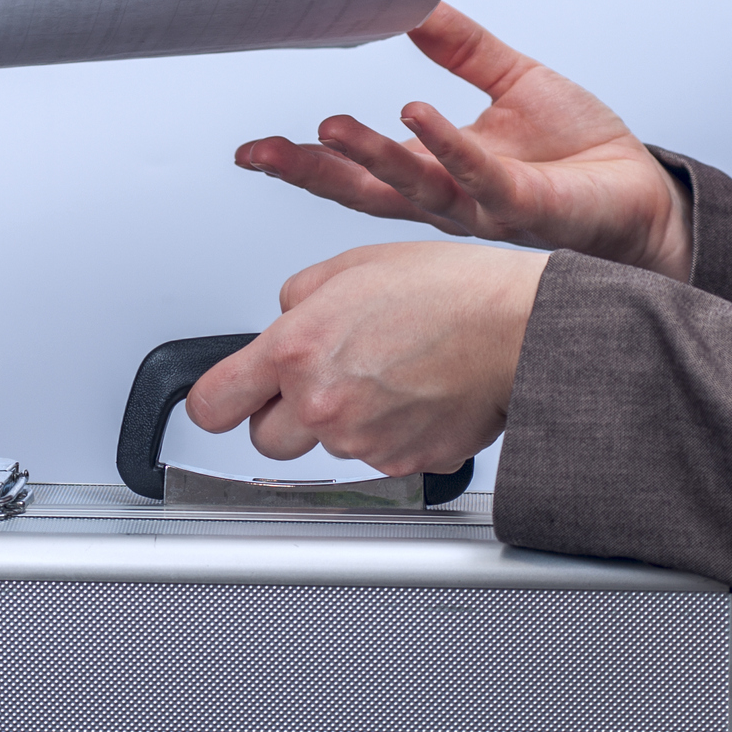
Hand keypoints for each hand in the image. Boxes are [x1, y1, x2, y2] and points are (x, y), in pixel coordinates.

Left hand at [185, 241, 547, 476]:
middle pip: (266, 440)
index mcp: (296, 350)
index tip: (222, 400)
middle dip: (284, 414)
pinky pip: (378, 458)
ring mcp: (363, 442)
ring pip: (327, 448)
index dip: (214, 402)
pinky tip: (416, 393)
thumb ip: (298, 300)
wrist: (519, 328)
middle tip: (323, 378)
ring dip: (343, 420)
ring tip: (388, 373)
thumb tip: (286, 319)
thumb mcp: (351, 266)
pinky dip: (389, 433)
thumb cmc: (449, 291)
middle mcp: (322, 404)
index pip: (213, 404)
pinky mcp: (403, 465)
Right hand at [233, 2, 691, 280]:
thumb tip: (416, 6)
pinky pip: (477, 174)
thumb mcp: (512, 81)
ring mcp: (485, 207)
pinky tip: (415, 115)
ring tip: (329, 126)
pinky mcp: (525, 204)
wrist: (645, 195)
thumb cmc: (584, 155)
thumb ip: (461, 48)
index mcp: (441, 174)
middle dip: (312, 174)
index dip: (307, 163)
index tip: (256, 152)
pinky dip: (444, 143)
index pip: (360, 172)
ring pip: (413, 186)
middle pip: (367, 192)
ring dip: (369, 154)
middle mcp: (452, 200)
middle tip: (265, 154)